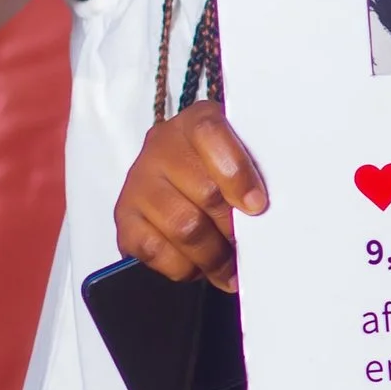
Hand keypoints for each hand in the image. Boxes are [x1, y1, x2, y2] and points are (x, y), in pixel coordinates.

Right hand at [113, 101, 266, 291]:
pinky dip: (183, 267)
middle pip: (204, 192)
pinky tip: (197, 265)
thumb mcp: (240, 157)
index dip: (236, 173)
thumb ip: (253, 174)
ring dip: (212, 255)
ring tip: (227, 266)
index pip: (210, 135)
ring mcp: (139, 181)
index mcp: (196, 122)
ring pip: (183, 227)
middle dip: (232, 229)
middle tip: (246, 246)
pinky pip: (155, 250)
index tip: (256, 206)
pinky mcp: (124, 217)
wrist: (177, 180)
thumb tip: (266, 214)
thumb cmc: (218, 171)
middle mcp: (162, 146)